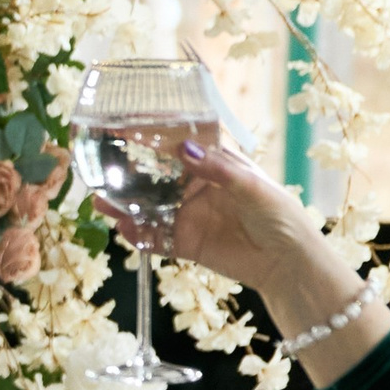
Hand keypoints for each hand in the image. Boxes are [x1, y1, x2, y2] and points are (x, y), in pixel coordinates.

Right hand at [106, 135, 322, 306]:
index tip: (124, 126)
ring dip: (126, 205)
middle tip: (100, 167)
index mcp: (215, 165)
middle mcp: (197, 188)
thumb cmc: (280, 215)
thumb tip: (185, 149)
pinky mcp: (187, 244)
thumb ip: (217, 169)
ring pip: (150, 208)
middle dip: (128, 173)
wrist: (289, 263)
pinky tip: (123, 229)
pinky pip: (156, 238)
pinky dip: (138, 235)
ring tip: (101, 201)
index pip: (178, 146)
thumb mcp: (252, 185)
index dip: (152, 136)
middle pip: (156, 177)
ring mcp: (190, 216)